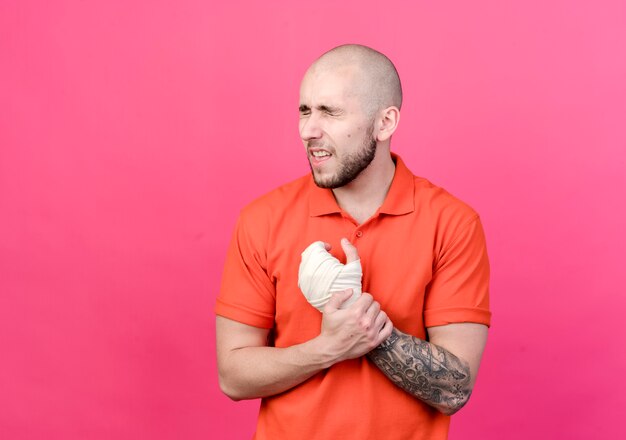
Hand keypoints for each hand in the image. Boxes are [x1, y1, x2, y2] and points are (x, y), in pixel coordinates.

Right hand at [317, 238, 393, 361]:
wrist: (330, 350)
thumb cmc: (329, 329)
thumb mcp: (328, 308)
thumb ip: (339, 295)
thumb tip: (350, 289)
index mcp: (354, 312)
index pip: (368, 297)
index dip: (364, 298)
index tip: (359, 302)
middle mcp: (365, 323)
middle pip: (376, 305)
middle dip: (370, 305)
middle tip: (363, 309)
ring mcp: (371, 334)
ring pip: (383, 315)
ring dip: (378, 314)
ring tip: (369, 316)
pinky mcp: (376, 342)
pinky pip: (388, 328)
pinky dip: (385, 324)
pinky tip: (378, 324)